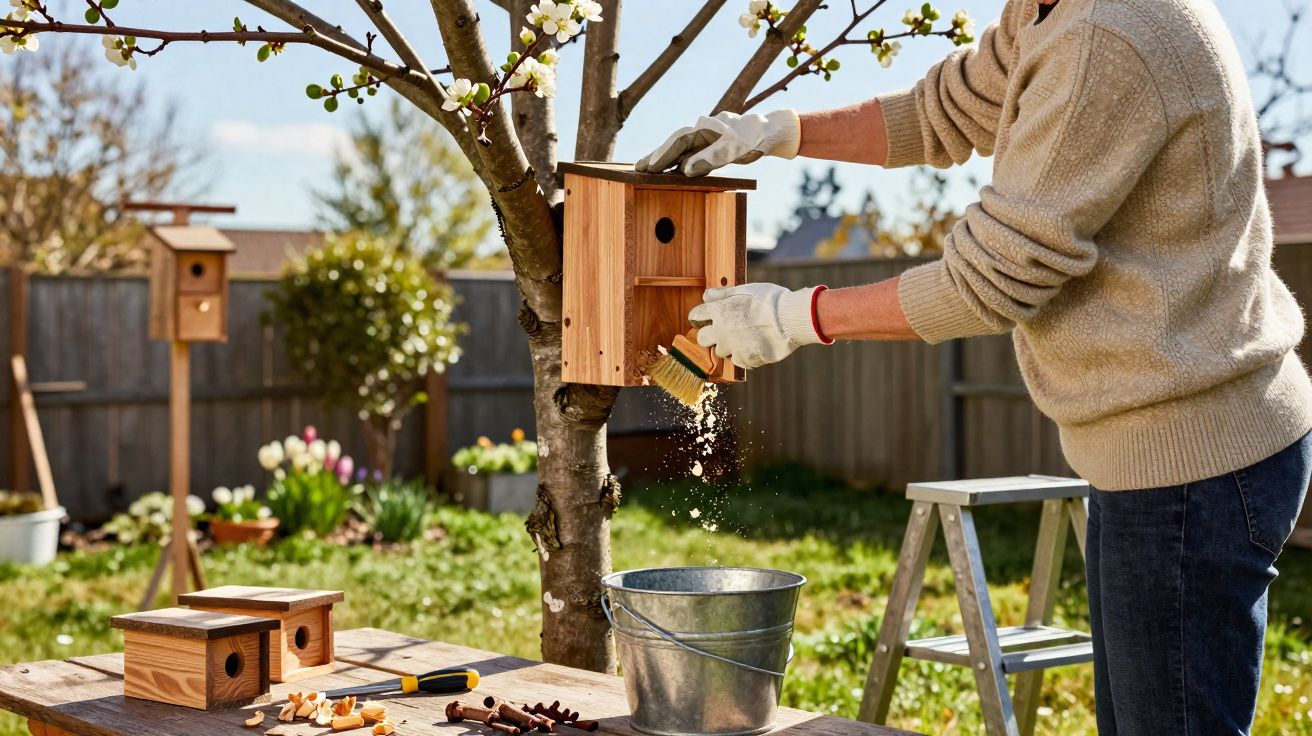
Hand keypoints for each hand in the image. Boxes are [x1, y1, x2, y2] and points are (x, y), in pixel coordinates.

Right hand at [635, 110, 800, 176]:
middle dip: (656, 156)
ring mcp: (705, 138)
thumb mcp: (734, 149)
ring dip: (664, 159)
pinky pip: (690, 154)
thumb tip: (685, 170)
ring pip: (680, 149)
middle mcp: (702, 130)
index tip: (649, 167)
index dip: (663, 154)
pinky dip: (678, 162)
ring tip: (646, 169)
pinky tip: (669, 171)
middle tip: (638, 168)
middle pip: (674, 143)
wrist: (770, 132)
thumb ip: (710, 158)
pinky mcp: (710, 146)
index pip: (678, 141)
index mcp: (705, 128)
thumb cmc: (753, 139)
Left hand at [687, 283, 830, 369]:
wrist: (790, 319)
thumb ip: (723, 294)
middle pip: (702, 339)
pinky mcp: (745, 359)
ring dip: (729, 346)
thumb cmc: (770, 300)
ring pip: (721, 351)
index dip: (700, 316)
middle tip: (723, 331)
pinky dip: (744, 355)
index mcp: (719, 311)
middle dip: (709, 335)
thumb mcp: (745, 289)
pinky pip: (738, 360)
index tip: (705, 318)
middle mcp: (721, 331)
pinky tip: (755, 345)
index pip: (695, 315)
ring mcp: (732, 347)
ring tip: (746, 336)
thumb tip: (706, 295)